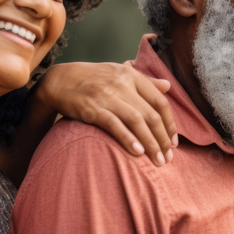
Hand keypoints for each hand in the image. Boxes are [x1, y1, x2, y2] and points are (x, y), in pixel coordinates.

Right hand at [35, 62, 177, 165]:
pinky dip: (128, 139)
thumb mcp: (120, 73)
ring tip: (158, 160)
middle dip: (162, 139)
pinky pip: (114, 125)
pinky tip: (138, 153)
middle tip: (168, 158)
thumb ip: (145, 81)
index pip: (159, 101)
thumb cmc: (94, 79)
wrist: (59, 80)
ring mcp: (107, 96)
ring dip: (150, 143)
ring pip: (137, 121)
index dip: (170, 124)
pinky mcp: (92, 108)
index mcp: (132, 75)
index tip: (173, 142)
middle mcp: (122, 84)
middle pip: (151, 114)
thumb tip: (168, 86)